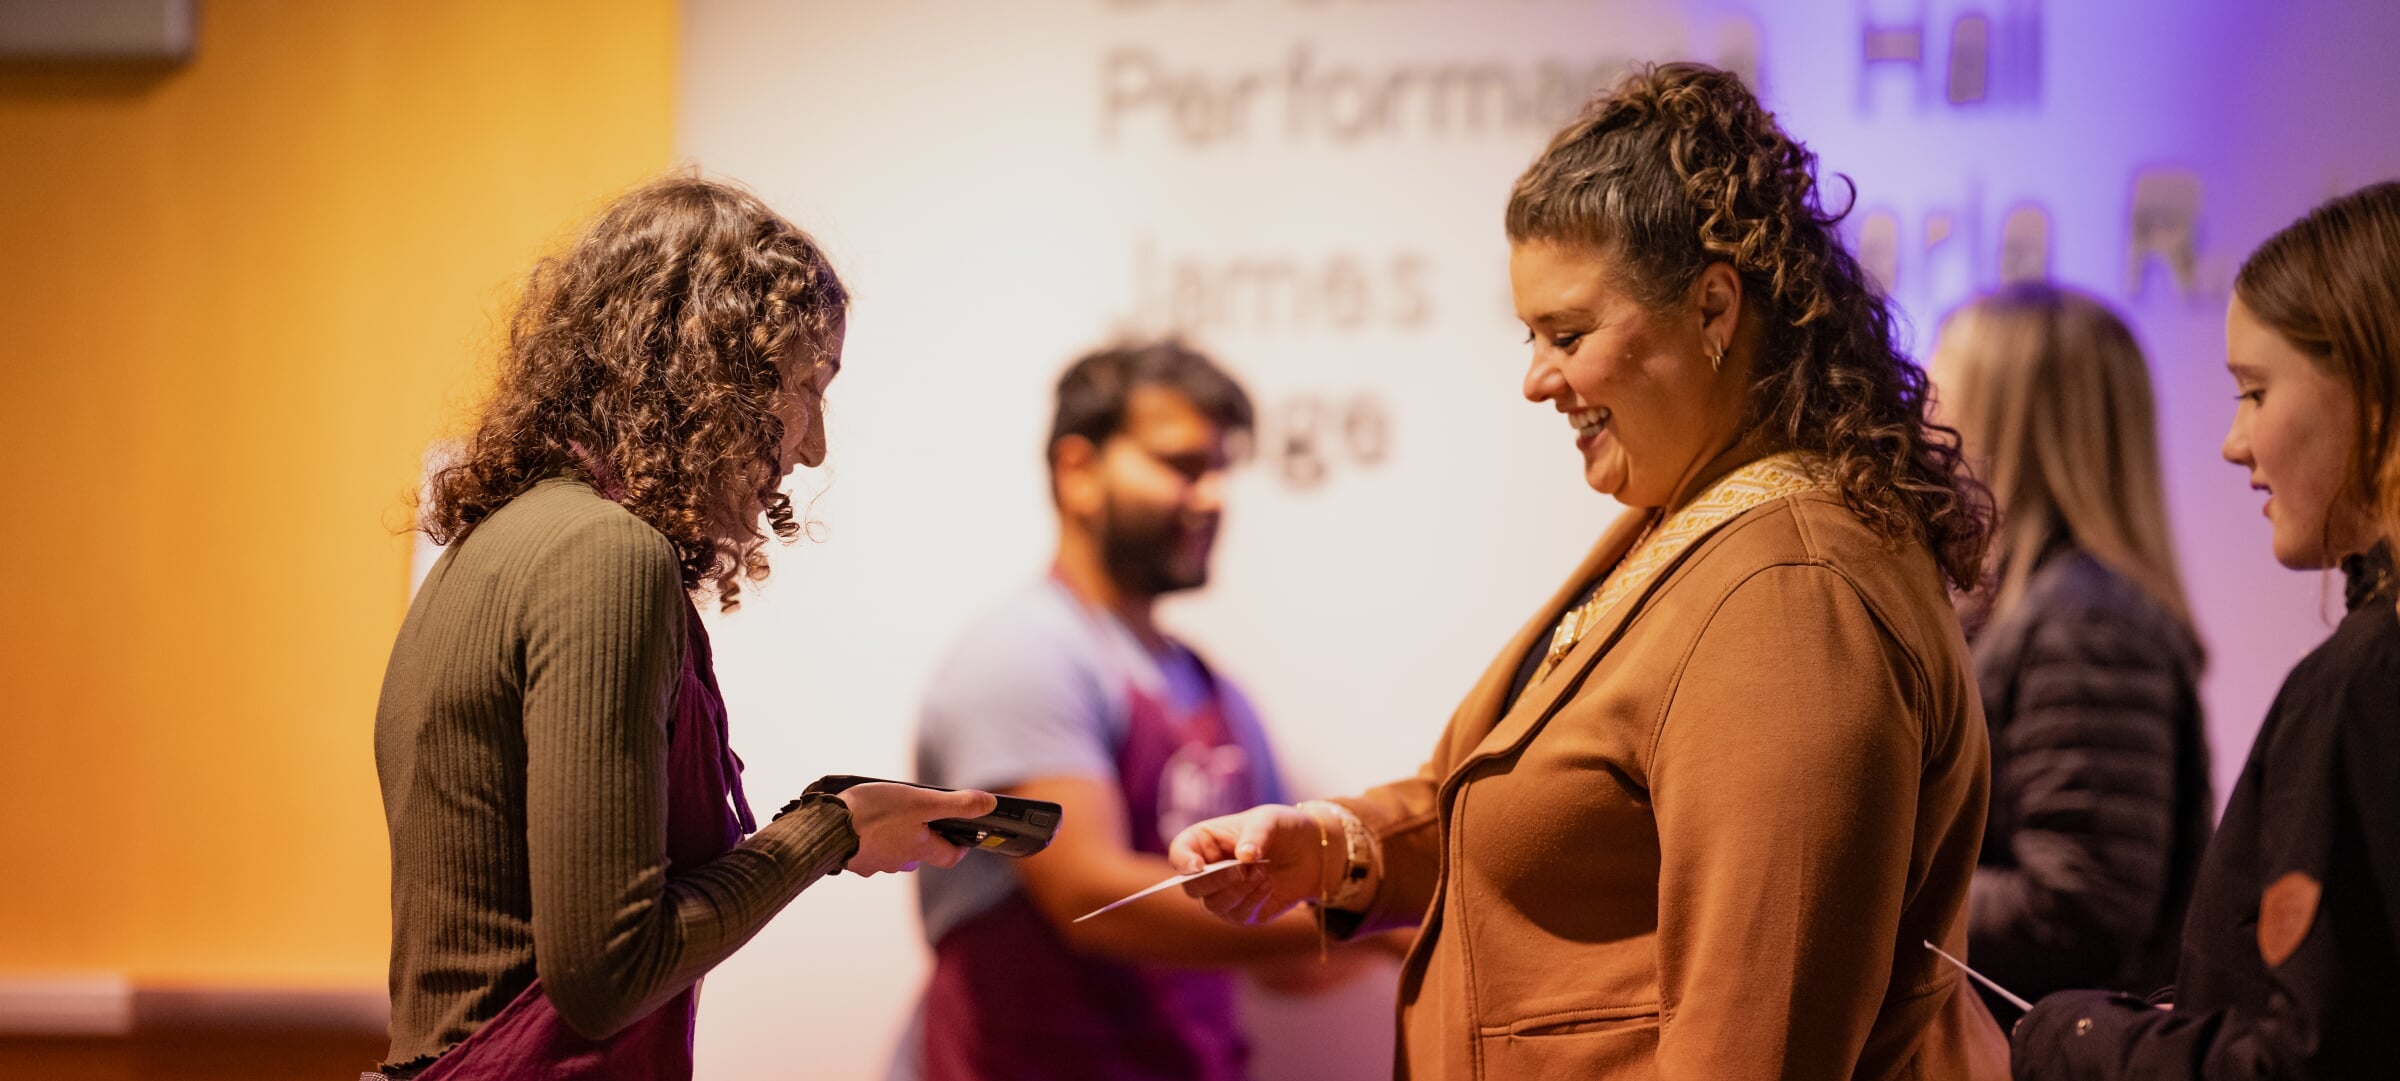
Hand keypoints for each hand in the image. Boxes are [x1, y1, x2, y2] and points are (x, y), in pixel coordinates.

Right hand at [830, 782, 997, 875]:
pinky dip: (870, 839)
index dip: (960, 846)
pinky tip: (862, 824)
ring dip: (894, 837)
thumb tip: (989, 804)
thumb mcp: (920, 801)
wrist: (825, 828)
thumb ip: (957, 804)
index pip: (950, 856)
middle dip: (922, 835)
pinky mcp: (853, 860)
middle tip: (918, 813)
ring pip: (893, 851)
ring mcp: (874, 863)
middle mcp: (899, 861)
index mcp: (919, 849)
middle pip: (920, 852)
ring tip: (886, 814)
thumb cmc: (873, 813)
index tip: (964, 835)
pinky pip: (868, 850)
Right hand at [1168, 803, 1331, 924]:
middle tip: (1243, 869)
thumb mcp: (1270, 820)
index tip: (1198, 867)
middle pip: (1192, 887)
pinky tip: (1269, 884)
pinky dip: (1254, 900)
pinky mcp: (1241, 914)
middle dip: (1216, 881)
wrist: (1311, 854)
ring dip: (1239, 890)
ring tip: (1263, 872)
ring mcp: (1222, 895)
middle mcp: (1207, 871)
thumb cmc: (1282, 830)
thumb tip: (1244, 856)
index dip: (1183, 861)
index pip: (1180, 853)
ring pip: (1214, 905)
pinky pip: (1238, 915)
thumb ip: (1256, 835)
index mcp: (1204, 841)